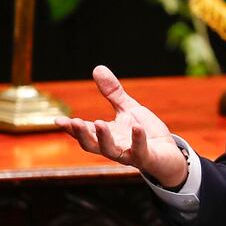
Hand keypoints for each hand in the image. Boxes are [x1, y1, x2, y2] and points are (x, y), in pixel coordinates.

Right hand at [55, 65, 188, 187]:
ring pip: (111, 151)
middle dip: (82, 134)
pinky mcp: (146, 157)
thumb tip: (97, 68)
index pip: (86, 132)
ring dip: (103, 138)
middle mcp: (114, 147)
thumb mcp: (127, 109)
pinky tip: (137, 128)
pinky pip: (140, 150)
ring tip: (98, 122)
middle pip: (92, 145)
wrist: (168, 152)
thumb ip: (112, 93)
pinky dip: (137, 139)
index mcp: (108, 135)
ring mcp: (129, 154)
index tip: (57, 120)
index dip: (71, 128)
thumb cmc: (145, 132)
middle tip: (73, 122)